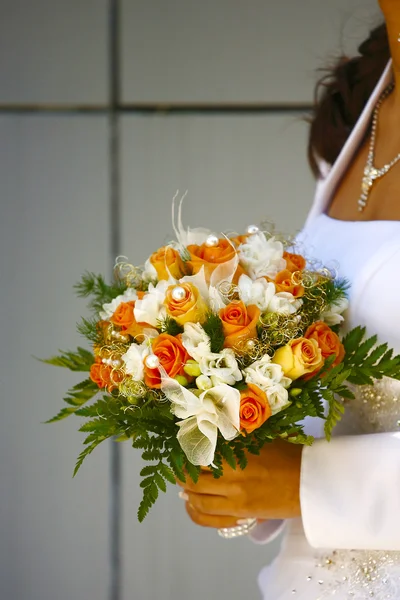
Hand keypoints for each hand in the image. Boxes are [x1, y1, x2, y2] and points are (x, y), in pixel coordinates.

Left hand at [177, 440, 301, 528]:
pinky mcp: (241, 514)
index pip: (198, 453)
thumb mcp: (259, 439)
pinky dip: (196, 511)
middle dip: (180, 472)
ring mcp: (236, 498)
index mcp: (237, 453)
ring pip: (196, 499)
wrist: (312, 483)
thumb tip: (207, 435)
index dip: (184, 451)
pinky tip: (193, 504)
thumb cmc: (288, 455)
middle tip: (178, 467)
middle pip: (191, 477)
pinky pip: (208, 518)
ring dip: (186, 491)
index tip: (180, 447)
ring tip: (184, 485)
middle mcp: (232, 476)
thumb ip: (234, 439)